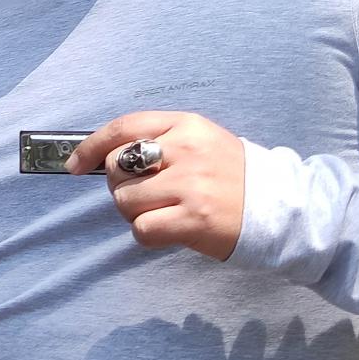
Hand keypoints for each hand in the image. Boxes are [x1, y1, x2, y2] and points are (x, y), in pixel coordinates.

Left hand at [67, 112, 245, 260]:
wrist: (283, 207)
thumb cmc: (232, 175)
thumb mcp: (200, 140)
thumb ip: (159, 141)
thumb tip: (104, 155)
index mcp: (185, 125)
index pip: (123, 127)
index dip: (91, 146)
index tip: (75, 164)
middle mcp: (186, 150)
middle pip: (116, 167)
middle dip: (119, 185)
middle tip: (143, 195)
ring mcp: (190, 185)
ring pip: (125, 200)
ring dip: (134, 212)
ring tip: (162, 212)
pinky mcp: (194, 219)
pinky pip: (142, 228)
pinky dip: (147, 233)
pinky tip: (169, 229)